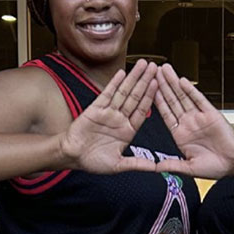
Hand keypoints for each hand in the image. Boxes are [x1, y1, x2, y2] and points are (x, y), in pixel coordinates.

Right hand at [59, 59, 158, 174]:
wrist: (72, 157)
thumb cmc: (94, 161)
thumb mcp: (119, 165)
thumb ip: (138, 164)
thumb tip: (156, 168)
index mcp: (128, 131)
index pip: (142, 110)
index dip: (151, 97)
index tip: (160, 85)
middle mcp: (120, 119)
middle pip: (136, 97)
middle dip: (146, 81)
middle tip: (156, 67)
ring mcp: (108, 113)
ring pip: (124, 92)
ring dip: (133, 78)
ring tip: (143, 64)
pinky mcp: (95, 109)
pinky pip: (106, 95)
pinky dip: (114, 84)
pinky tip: (122, 73)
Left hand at [153, 64, 233, 178]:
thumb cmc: (216, 166)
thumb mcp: (189, 168)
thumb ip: (172, 165)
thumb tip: (156, 168)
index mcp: (181, 135)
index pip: (165, 115)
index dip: (156, 102)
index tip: (147, 90)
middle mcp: (188, 123)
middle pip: (172, 101)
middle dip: (162, 86)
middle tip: (153, 71)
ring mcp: (199, 117)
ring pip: (183, 97)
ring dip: (174, 83)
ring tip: (165, 70)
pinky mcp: (211, 114)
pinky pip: (199, 100)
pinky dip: (191, 90)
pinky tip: (182, 81)